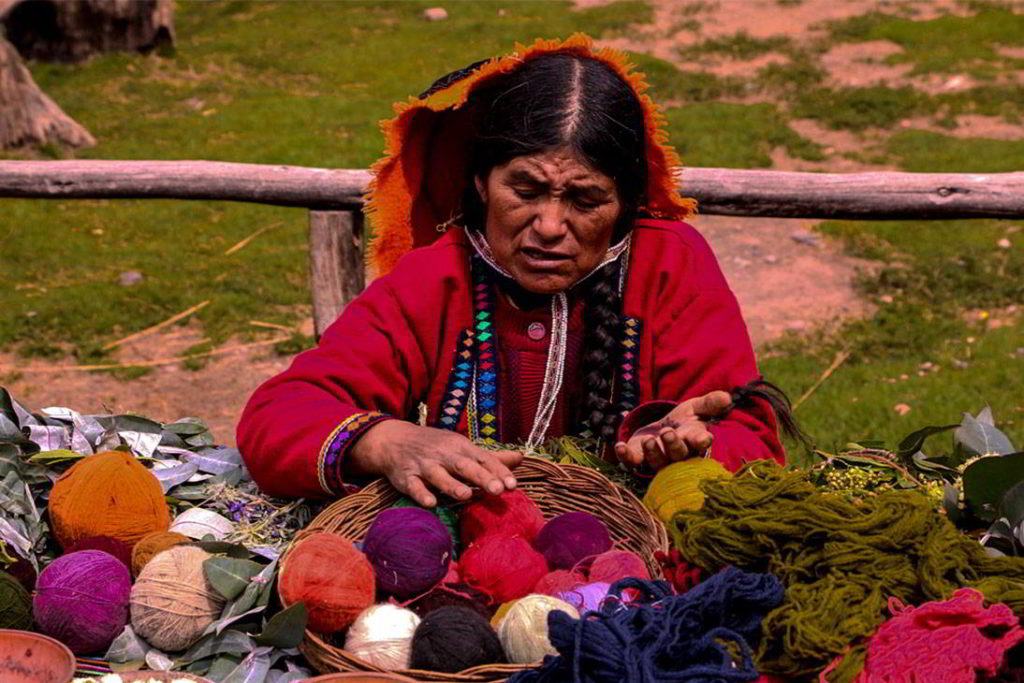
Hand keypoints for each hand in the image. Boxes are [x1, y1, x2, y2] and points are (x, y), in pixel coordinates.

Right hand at [347, 420, 522, 506]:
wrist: (394, 439)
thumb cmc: (436, 446)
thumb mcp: (463, 447)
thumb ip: (491, 457)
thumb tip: (521, 457)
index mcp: (461, 448)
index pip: (483, 459)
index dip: (498, 471)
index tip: (513, 485)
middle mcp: (444, 455)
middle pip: (464, 466)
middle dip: (481, 477)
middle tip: (498, 490)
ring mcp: (424, 465)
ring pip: (439, 475)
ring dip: (451, 485)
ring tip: (466, 495)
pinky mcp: (405, 477)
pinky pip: (413, 486)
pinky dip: (421, 494)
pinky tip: (431, 503)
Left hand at [613, 390, 731, 470]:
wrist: (660, 428)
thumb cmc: (683, 421)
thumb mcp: (695, 407)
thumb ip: (709, 403)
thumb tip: (727, 397)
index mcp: (693, 439)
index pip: (699, 442)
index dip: (701, 440)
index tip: (704, 438)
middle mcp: (677, 453)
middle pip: (678, 455)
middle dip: (673, 445)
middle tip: (668, 433)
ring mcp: (658, 458)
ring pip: (657, 462)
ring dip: (652, 452)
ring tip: (649, 440)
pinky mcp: (639, 459)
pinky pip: (633, 462)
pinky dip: (626, 456)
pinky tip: (620, 446)